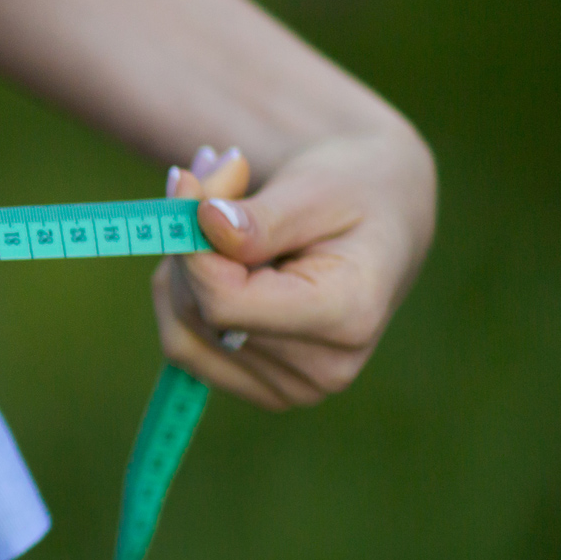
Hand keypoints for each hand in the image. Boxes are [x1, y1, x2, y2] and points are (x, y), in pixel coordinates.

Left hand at [151, 127, 434, 409]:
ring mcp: (291, 388)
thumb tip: (203, 224)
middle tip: (213, 171)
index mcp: (348, 316)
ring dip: (183, 264)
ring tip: (224, 209)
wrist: (378, 217)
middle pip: (202, 313)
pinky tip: (215, 255)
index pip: (226, 303)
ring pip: (183, 329)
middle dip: (189, 240)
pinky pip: (184, 343)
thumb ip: (261, 217)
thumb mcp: (316, 187)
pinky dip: (183, 292)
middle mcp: (323, 368)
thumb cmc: (354, 192)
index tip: (186, 182)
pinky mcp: (262, 387)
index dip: (191, 246)